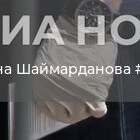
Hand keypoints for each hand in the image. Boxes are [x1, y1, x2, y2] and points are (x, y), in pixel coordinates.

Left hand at [31, 10, 117, 124]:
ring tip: (87, 98)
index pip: (47, 108)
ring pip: (80, 114)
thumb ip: (49, 78)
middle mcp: (56, 91)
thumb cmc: (66, 36)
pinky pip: (98, 111)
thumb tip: (54, 96)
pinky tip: (97, 100)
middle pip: (64, 115)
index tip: (61, 107)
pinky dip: (98, 108)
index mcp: (41, 82)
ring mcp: (76, 94)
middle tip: (77, 104)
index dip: (55, 109)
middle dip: (70, 111)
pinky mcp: (95, 92)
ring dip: (84, 109)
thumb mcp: (47, 56)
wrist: (86, 24)